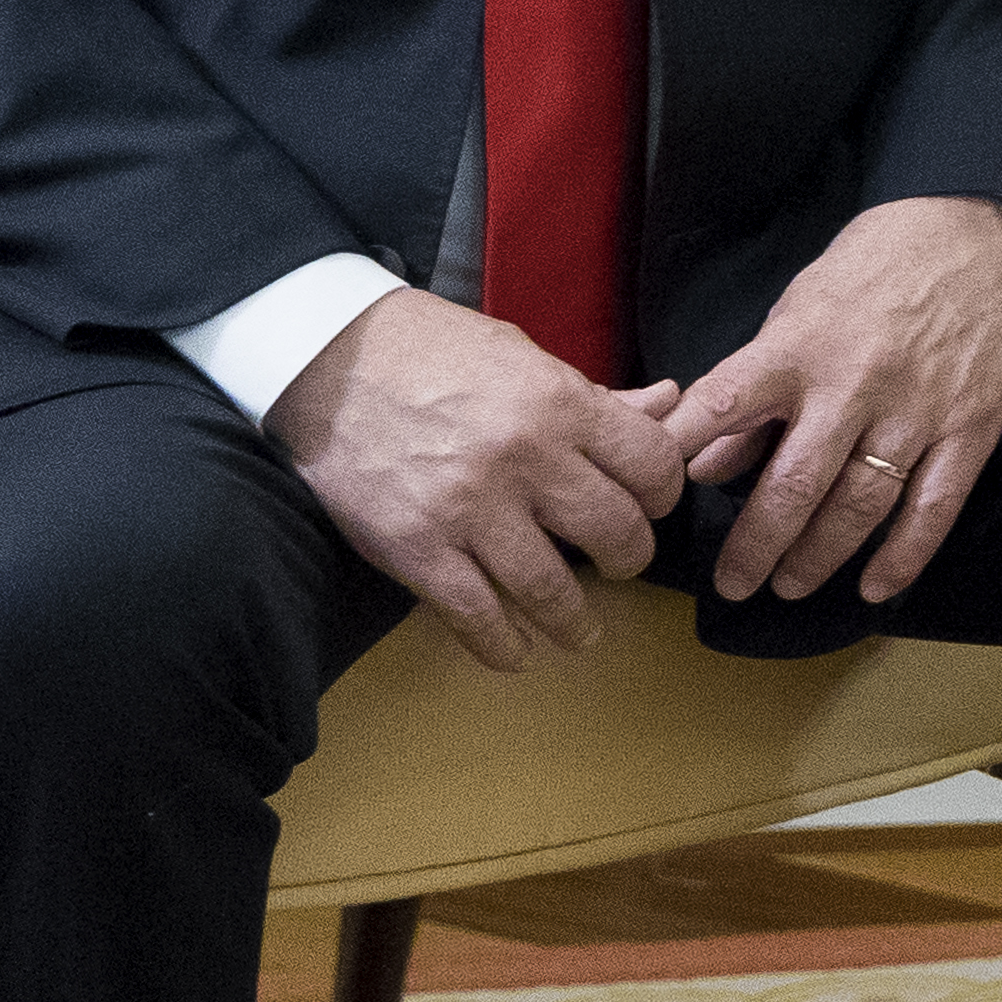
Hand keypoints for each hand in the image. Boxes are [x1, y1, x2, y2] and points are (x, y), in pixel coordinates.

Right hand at [261, 289, 688, 674]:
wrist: (332, 360)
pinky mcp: (416, 549)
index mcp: (559, 403)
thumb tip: (670, 402)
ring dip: (575, 621)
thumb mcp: (526, 356)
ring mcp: (468, 509)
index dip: (664, 492)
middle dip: (629, 558)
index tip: (651, 505)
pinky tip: (517, 650)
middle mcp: (524, 458)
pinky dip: (504, 646)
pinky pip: (476, 617)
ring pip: (551, 590)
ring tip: (580, 630)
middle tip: (619, 563)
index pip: (651, 464)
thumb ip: (598, 396)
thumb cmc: (435, 351)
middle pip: (614, 532)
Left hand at [668, 196, 1001, 607]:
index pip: (724, 406)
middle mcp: (855, 384)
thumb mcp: (800, 305)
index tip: (649, 500)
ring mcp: (918, 410)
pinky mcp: (971, 427)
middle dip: (757, 545)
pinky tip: (875, 585)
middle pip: (797, 485)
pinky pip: (934, 507)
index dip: (681, 455)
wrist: (983, 228)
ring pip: (861, 505)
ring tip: (789, 586)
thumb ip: (755, 385)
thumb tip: (706, 464)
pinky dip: (904, 555)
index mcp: (801, 346)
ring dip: (819, 556)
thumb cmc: (878, 263)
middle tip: (734, 584)